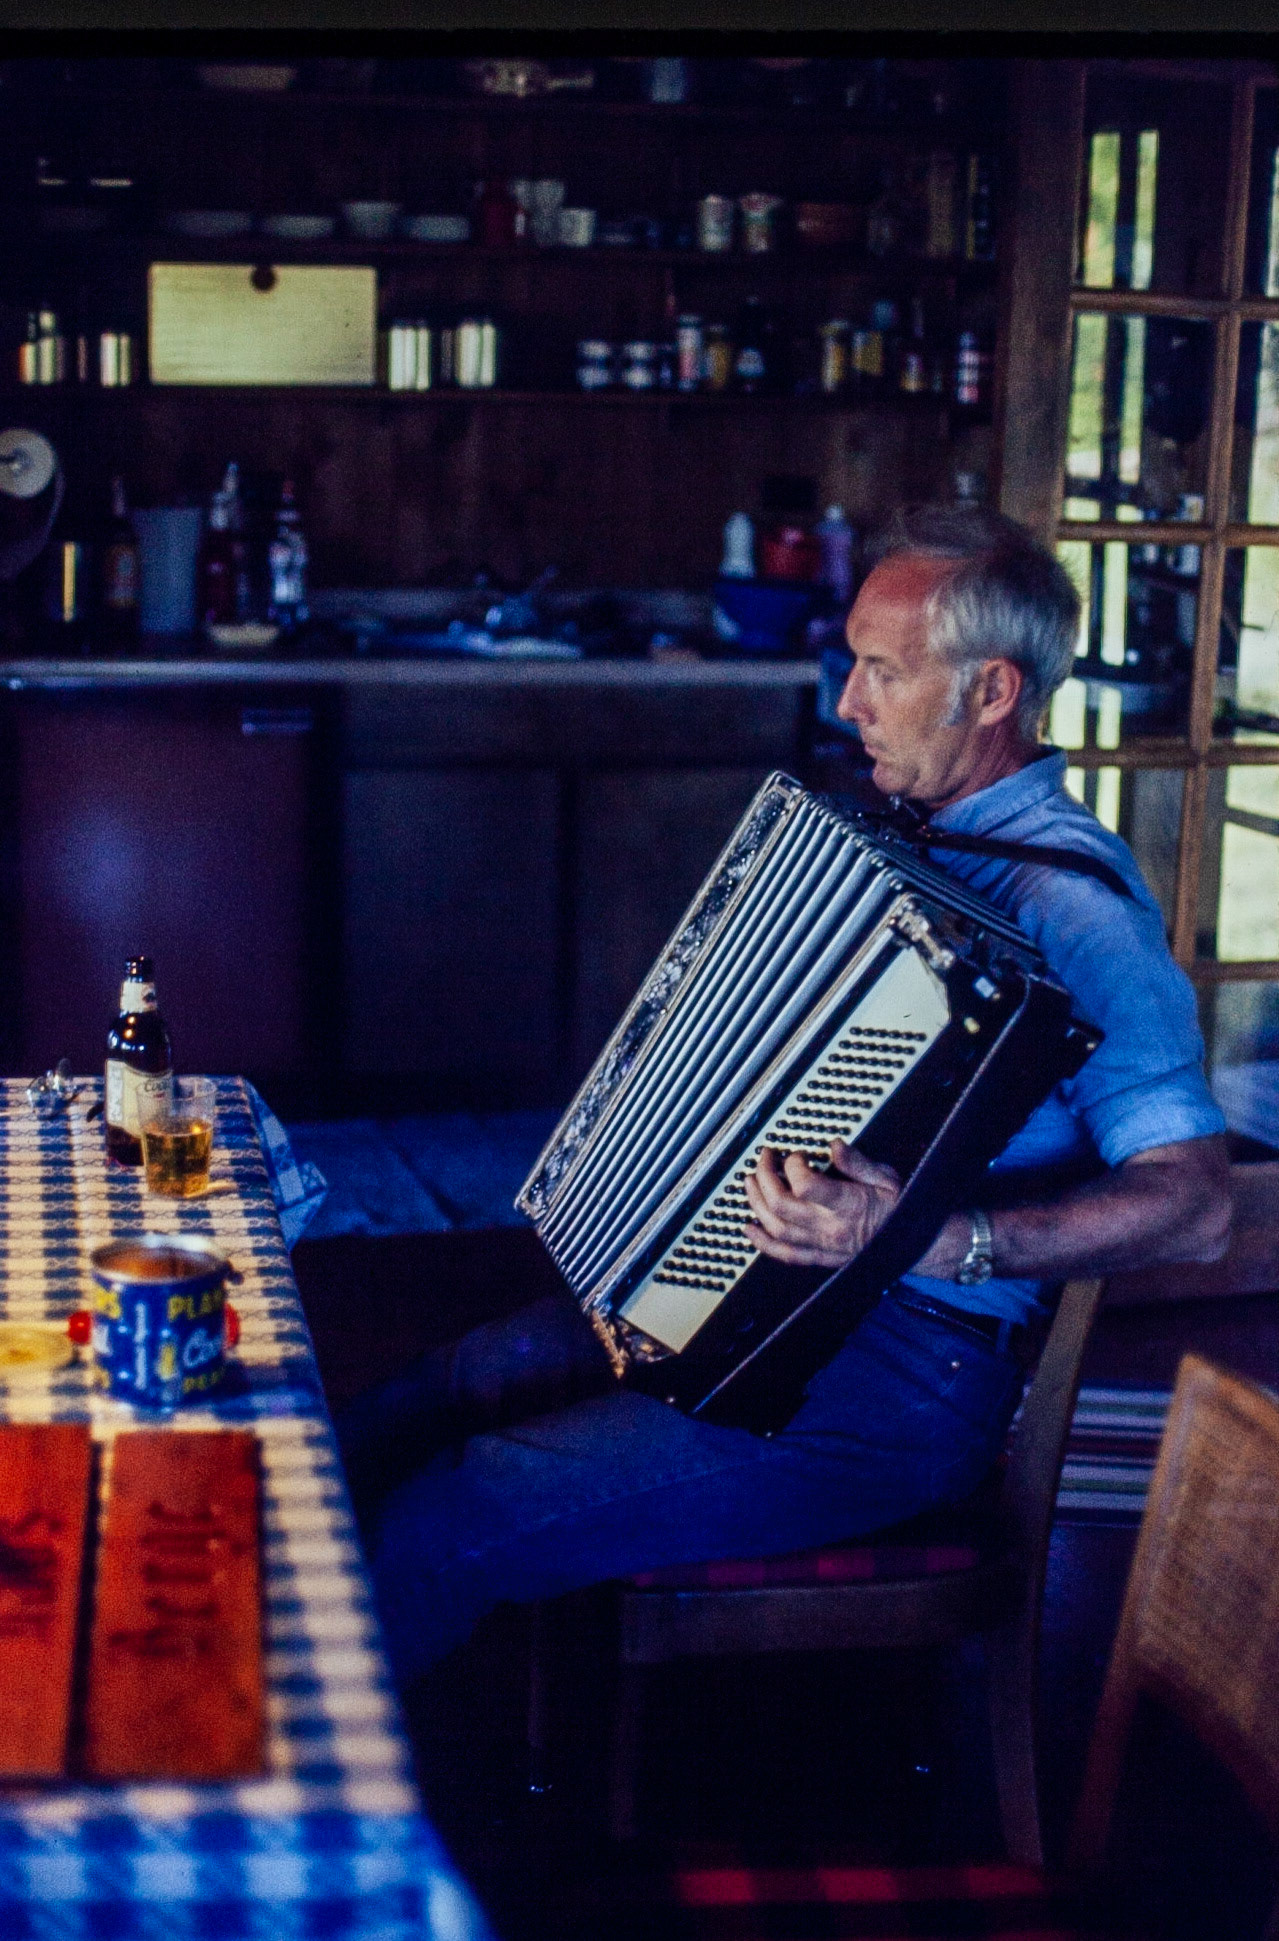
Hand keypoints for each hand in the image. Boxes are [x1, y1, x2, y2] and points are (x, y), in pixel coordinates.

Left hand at [744, 1140, 900, 1268]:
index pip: (805, 1187)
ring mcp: (823, 1245)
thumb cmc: (902, 1210)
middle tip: (765, 1158)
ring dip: (757, 1203)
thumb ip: (858, 1163)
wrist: (915, 1246)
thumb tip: (834, 1145)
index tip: (796, 1154)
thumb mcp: (887, 1178)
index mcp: (848, 1206)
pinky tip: (750, 1228)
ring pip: (776, 1228)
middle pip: (781, 1205)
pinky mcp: (821, 1257)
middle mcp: (831, 1229)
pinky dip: (763, 1242)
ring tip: (750, 1182)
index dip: (793, 1166)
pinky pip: (785, 1254)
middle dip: (765, 1177)